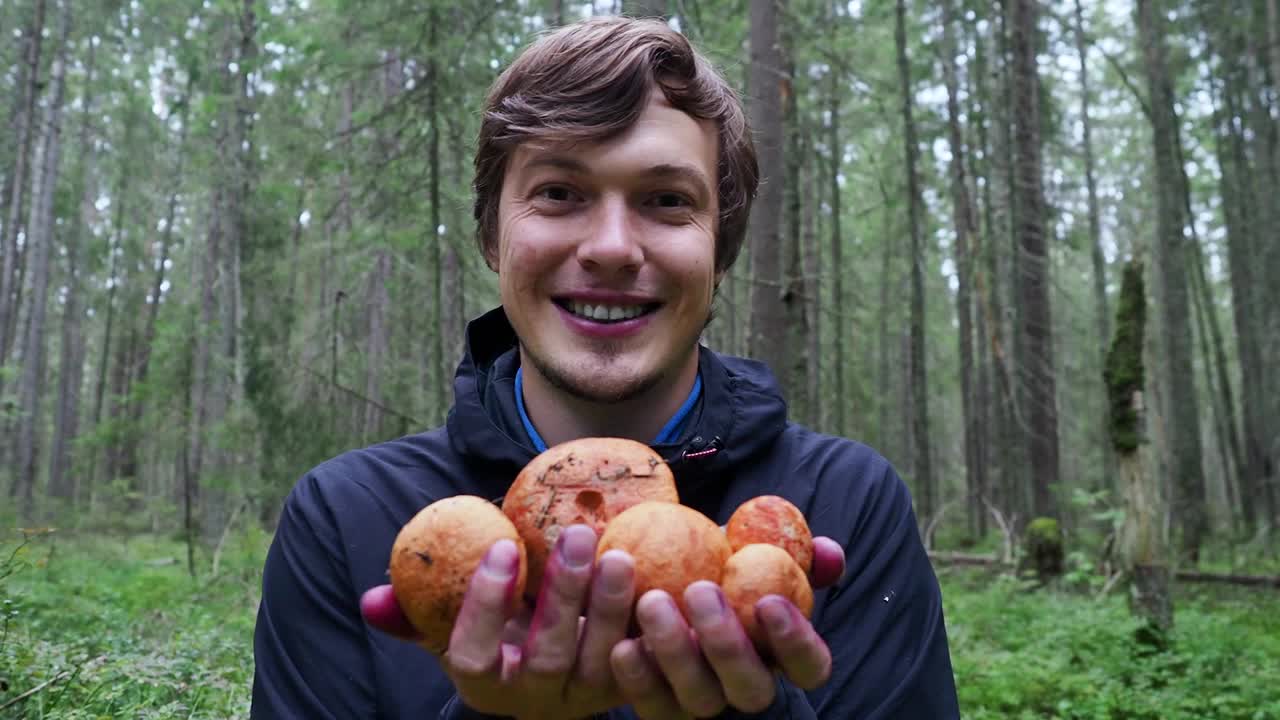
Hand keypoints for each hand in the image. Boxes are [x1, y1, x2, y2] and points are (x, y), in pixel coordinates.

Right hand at [361, 525, 634, 719]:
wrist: (552, 663)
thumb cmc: (496, 629)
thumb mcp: (450, 623)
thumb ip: (413, 611)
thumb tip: (372, 598)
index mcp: (484, 685)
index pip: (474, 656)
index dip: (486, 604)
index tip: (503, 545)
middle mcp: (534, 701)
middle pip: (547, 655)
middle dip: (562, 594)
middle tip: (575, 533)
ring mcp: (584, 698)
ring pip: (599, 659)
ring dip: (610, 605)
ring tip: (619, 551)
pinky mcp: (625, 686)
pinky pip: (641, 660)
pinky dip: (649, 624)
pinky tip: (658, 578)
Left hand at [608, 536, 845, 718]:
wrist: (653, 577)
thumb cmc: (713, 563)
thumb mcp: (748, 548)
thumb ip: (791, 549)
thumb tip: (828, 552)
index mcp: (778, 653)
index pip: (809, 665)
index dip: (797, 641)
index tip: (770, 600)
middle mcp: (745, 686)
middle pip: (751, 688)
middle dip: (728, 643)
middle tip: (699, 590)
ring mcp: (703, 702)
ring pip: (701, 699)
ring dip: (677, 652)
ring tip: (652, 601)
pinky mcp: (661, 709)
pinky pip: (654, 707)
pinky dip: (639, 679)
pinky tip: (624, 644)